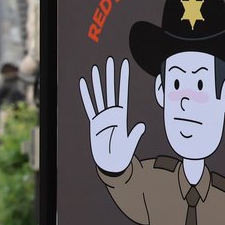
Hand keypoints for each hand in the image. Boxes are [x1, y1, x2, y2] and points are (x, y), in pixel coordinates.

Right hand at [79, 57, 145, 174]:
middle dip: (111, 75)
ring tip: (96, 69)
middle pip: (111, 90)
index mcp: (122, 116)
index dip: (123, 79)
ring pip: (99, 95)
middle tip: (110, 61)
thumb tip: (141, 126)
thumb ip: (135, 134)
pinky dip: (86, 95)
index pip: (123, 93)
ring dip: (98, 83)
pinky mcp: (94, 123)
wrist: (110, 163)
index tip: (124, 66)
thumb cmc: (121, 155)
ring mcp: (102, 117)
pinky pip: (89, 106)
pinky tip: (83, 85)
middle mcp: (112, 113)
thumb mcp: (130, 144)